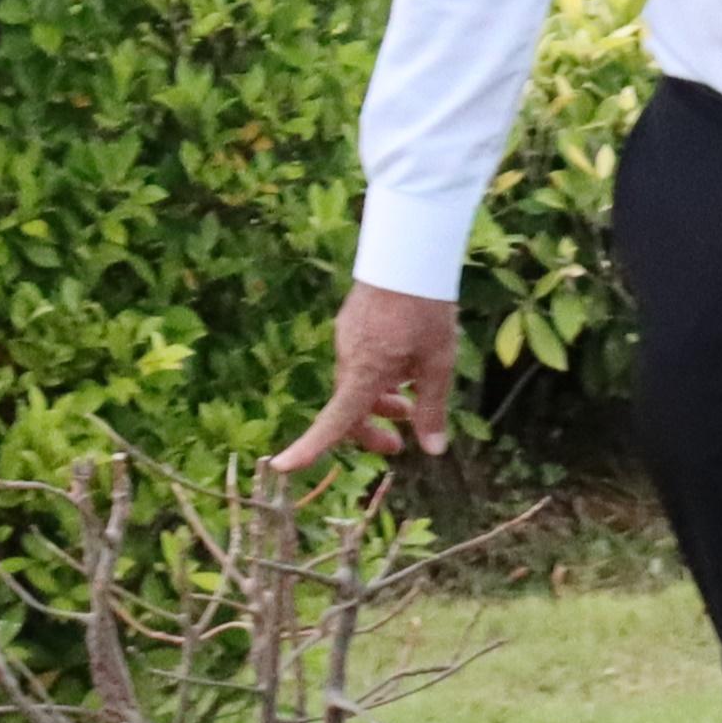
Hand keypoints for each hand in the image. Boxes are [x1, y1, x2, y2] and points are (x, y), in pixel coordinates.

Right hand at [274, 281, 462, 466]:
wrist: (409, 256)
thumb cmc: (425, 311)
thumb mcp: (438, 364)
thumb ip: (432, 409)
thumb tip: (432, 451)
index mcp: (364, 374)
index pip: (334, 422)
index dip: (310, 448)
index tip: (283, 466)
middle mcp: (347, 359)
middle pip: (348, 408)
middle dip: (371, 430)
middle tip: (399, 445)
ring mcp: (347, 340)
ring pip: (356, 383)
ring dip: (380, 402)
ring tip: (411, 405)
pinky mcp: (351, 324)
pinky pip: (359, 361)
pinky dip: (377, 376)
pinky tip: (404, 366)